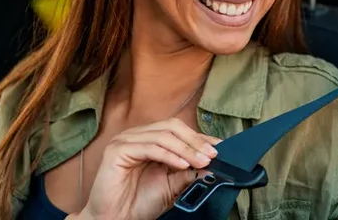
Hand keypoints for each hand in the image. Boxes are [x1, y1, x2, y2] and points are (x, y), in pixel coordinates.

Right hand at [72, 118, 220, 219]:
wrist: (116, 219)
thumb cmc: (139, 203)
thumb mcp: (172, 186)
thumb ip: (189, 172)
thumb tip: (211, 163)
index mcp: (150, 140)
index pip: (179, 130)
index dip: (200, 138)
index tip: (220, 148)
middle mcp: (138, 136)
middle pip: (172, 127)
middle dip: (195, 141)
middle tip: (212, 155)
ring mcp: (126, 140)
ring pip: (163, 136)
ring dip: (186, 149)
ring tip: (201, 162)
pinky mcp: (117, 149)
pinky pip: (149, 147)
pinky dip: (169, 155)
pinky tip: (182, 165)